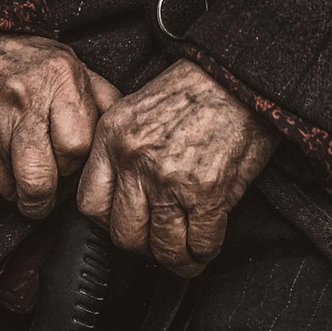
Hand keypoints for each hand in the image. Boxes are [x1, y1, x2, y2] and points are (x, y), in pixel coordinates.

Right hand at [0, 33, 117, 218]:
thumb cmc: (19, 61)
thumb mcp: (67, 63)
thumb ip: (99, 96)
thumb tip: (118, 131)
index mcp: (58, 77)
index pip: (79, 146)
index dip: (74, 160)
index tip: (66, 159)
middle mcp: (22, 100)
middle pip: (43, 181)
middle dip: (44, 194)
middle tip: (42, 187)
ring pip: (12, 192)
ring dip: (15, 188)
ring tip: (13, 161)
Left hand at [77, 60, 275, 277]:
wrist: (241, 73)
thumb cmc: (199, 86)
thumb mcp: (140, 107)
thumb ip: (124, 149)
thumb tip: (124, 194)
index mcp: (114, 136)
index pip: (90, 205)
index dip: (109, 222)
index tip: (128, 221)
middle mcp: (136, 159)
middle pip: (124, 234)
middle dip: (144, 245)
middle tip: (160, 239)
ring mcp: (170, 179)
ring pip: (162, 248)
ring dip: (176, 257)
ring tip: (186, 252)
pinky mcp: (207, 192)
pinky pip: (200, 243)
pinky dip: (204, 250)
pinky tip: (207, 243)